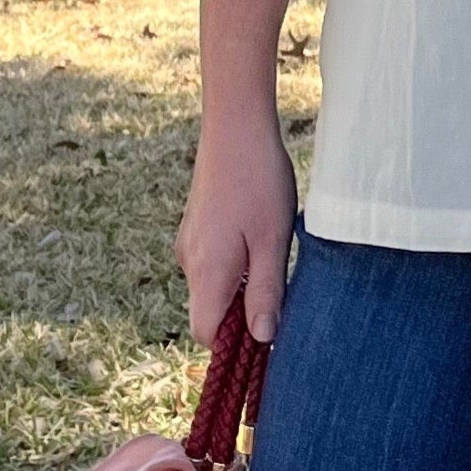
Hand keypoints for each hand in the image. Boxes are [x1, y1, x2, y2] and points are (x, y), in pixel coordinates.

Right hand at [176, 106, 296, 346]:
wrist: (236, 125)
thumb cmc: (259, 181)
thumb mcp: (272, 242)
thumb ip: (266, 293)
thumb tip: (263, 339)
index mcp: (206, 271)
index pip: (206, 333)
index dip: (235, 345)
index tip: (268, 335)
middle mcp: (189, 261)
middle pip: (210, 311)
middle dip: (242, 314)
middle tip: (281, 292)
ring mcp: (189, 242)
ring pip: (213, 286)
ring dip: (242, 286)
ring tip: (273, 255)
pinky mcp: (196, 226)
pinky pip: (212, 263)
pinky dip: (235, 265)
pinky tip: (259, 236)